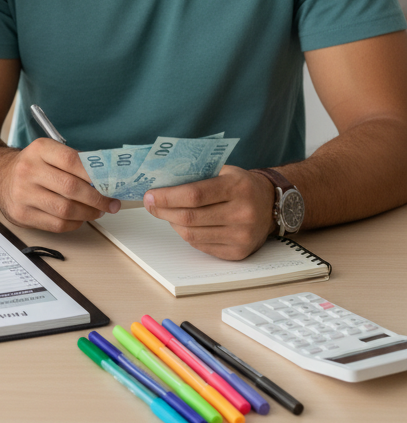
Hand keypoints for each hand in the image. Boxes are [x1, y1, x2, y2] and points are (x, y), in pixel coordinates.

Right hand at [0, 139, 120, 231]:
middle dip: (97, 198)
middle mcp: (28, 170)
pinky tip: (79, 218)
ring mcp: (23, 193)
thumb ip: (75, 162)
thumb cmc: (32, 166)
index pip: (73, 160)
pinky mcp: (22, 214)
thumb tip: (106, 179)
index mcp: (39, 149)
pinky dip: (74, 224)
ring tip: (97, 211)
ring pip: (66, 210)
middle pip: (72, 188)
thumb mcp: (49, 153)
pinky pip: (57, 225)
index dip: (96, 174)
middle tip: (110, 202)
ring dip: (88, 213)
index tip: (111, 183)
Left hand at [143, 164, 275, 259]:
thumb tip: (162, 181)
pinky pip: (201, 246)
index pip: (194, 195)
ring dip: (172, 223)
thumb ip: (198, 174)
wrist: (273, 205)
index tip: (150, 195)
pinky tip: (184, 224)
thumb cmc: (242, 184)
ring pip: (192, 234)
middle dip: (163, 211)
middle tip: (150, 205)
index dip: (167, 197)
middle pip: (190, 217)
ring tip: (166, 213)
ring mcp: (242, 236)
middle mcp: (242, 213)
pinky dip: (187, 235)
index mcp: (237, 188)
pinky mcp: (238, 253)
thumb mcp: (225, 170)